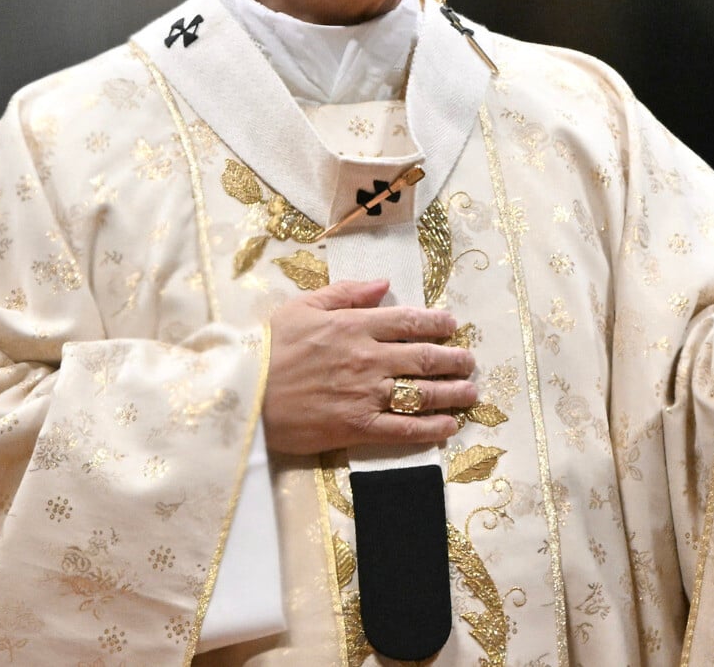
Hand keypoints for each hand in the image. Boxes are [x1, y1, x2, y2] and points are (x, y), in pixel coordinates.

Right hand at [262, 278, 476, 455]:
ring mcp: (366, 394)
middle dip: (454, 359)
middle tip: (469, 361)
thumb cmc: (267, 348)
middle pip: (424, 357)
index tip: (454, 326)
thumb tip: (382, 284)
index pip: (409, 321)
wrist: (243, 395)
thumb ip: (345, 293)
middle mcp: (368, 358)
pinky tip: (449, 426)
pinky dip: (431, 428)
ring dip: (452, 392)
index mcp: (354, 326)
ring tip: (470, 391)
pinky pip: (404, 428)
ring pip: (422, 392)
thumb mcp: (302, 307)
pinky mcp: (358, 427)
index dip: (438, 323)